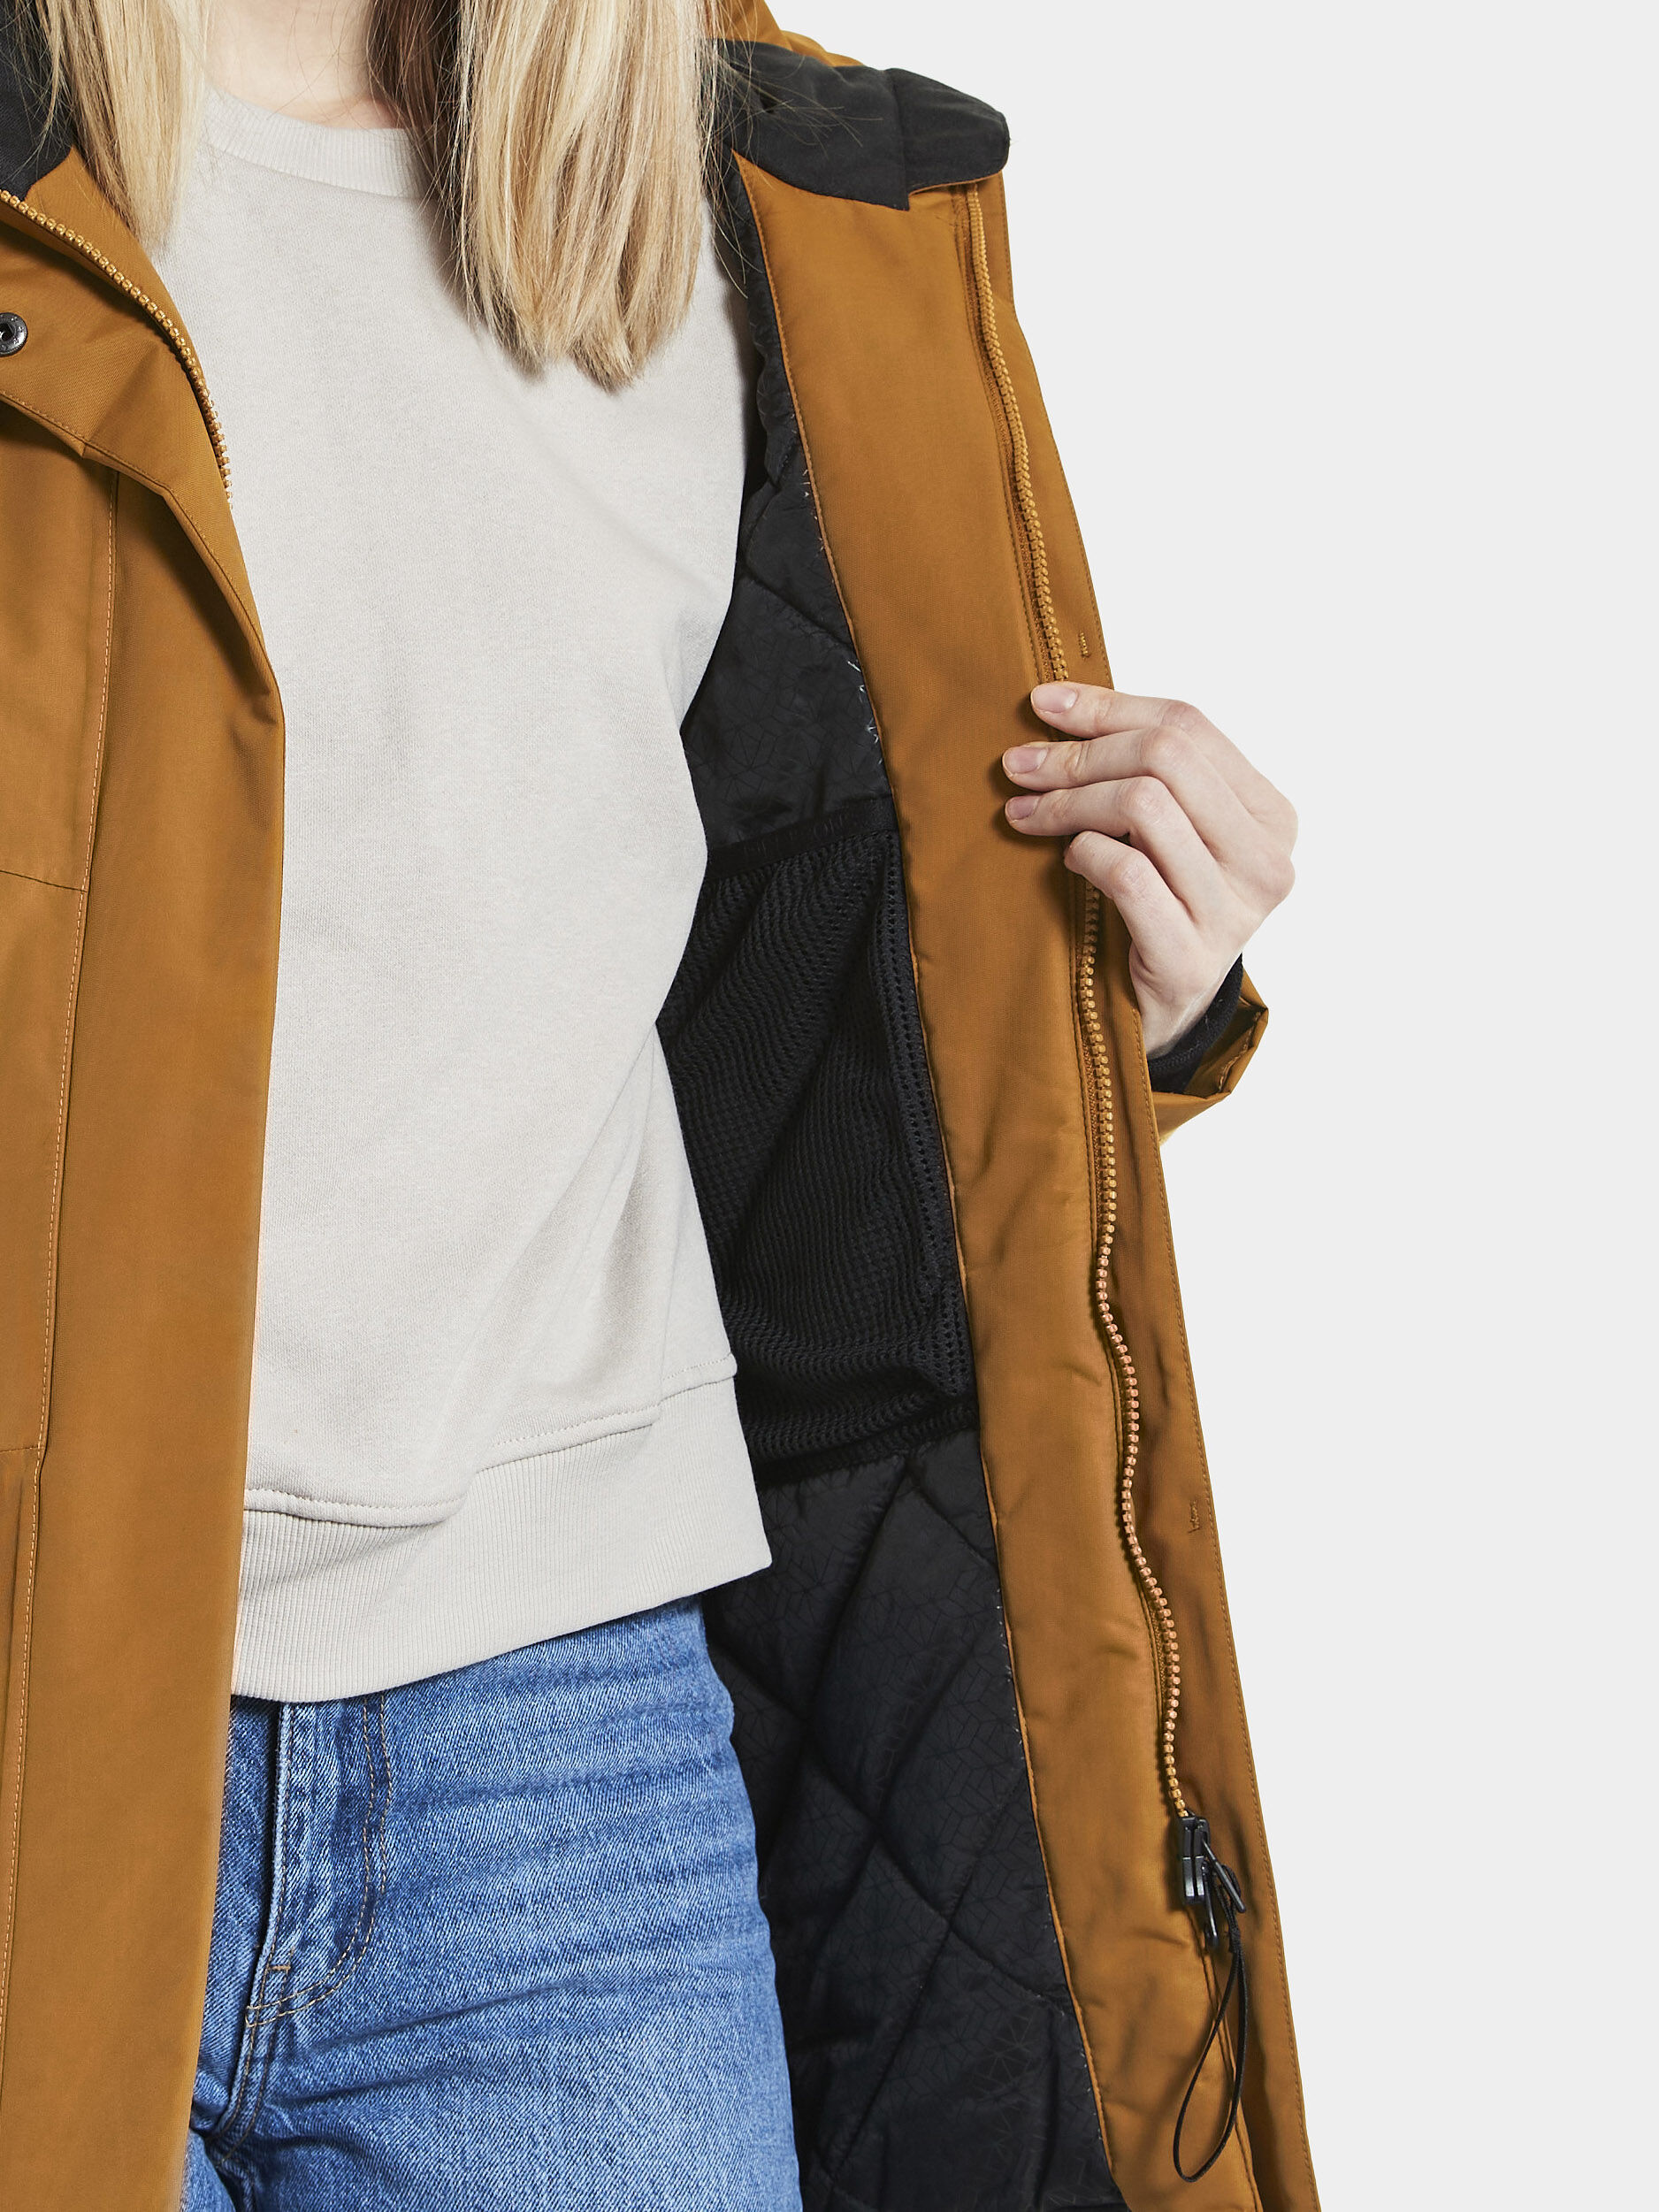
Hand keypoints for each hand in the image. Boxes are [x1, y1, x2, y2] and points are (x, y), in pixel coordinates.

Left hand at [1002, 685, 1296, 1058]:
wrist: (1160, 1015)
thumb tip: (1060, 705)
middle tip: (1019, 766)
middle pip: (1167, 759)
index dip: (1109, 707)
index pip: (1190, 727)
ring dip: (1069, 802)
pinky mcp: (1192, 959)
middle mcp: (1266, 861)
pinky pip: (1128, 875)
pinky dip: (1085, 855)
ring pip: (1145, 807)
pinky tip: (1065, 861)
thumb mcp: (1167, 831)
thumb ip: (1144, 770)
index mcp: (1271, 815)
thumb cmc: (1157, 908)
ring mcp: (1236, 913)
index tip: (1041, 703)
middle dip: (1080, 754)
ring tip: (1025, 814)